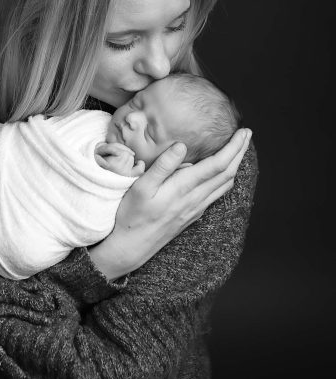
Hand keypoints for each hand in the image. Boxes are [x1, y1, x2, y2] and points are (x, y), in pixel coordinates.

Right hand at [89, 129, 251, 279]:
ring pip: (224, 185)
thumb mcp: (141, 187)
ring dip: (235, 165)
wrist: (132, 246)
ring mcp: (196, 209)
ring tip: (238, 150)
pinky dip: (225, 179)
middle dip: (239, 152)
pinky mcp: (192, 215)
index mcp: (183, 188)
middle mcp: (195, 199)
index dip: (233, 147)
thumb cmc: (132, 214)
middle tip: (247, 134)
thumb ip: (162, 166)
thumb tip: (181, 146)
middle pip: (227, 173)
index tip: (242, 132)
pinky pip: (217, 194)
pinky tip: (222, 174)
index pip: (217, 165)